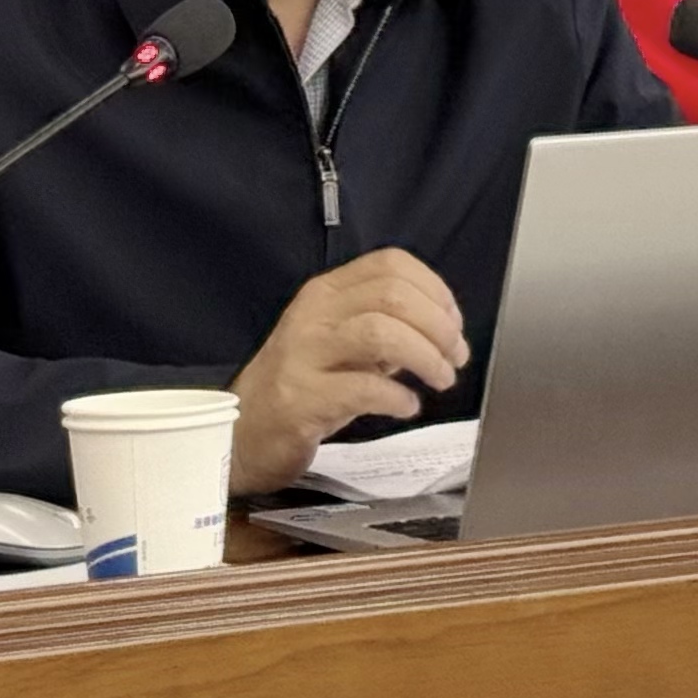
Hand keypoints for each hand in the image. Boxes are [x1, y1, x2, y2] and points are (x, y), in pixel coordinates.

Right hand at [228, 248, 469, 496]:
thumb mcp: (340, 345)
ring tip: (440, 379)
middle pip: (393, 295)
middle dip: (438, 326)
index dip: (434, 289)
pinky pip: (364, 388)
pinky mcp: (302, 399)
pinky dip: (398, 397)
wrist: (242, 434)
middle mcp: (314, 314)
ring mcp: (304, 354)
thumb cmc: (300, 387)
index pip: (389, 264)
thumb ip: (384, 328)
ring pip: (382, 332)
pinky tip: (407, 407)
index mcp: (326, 292)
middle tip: (455, 357)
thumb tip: (441, 330)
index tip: (454, 322)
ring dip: (426, 357)